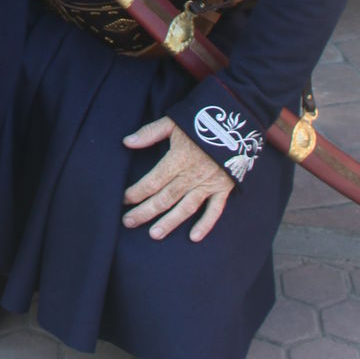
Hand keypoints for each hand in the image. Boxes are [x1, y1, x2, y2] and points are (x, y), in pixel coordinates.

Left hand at [121, 118, 234, 242]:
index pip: (153, 181)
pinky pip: (215, 210)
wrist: (236, 120)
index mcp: (178, 159)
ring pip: (186, 207)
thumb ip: (150, 133)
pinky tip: (193, 237)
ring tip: (154, 234)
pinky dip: (205, 224)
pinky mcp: (223, 188)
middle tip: (128, 222)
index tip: (123, 199)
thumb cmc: (201, 120)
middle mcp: (192, 175)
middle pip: (165, 198)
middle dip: (145, 211)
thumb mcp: (174, 121)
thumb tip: (126, 142)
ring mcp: (208, 184)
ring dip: (169, 222)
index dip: (136, 192)